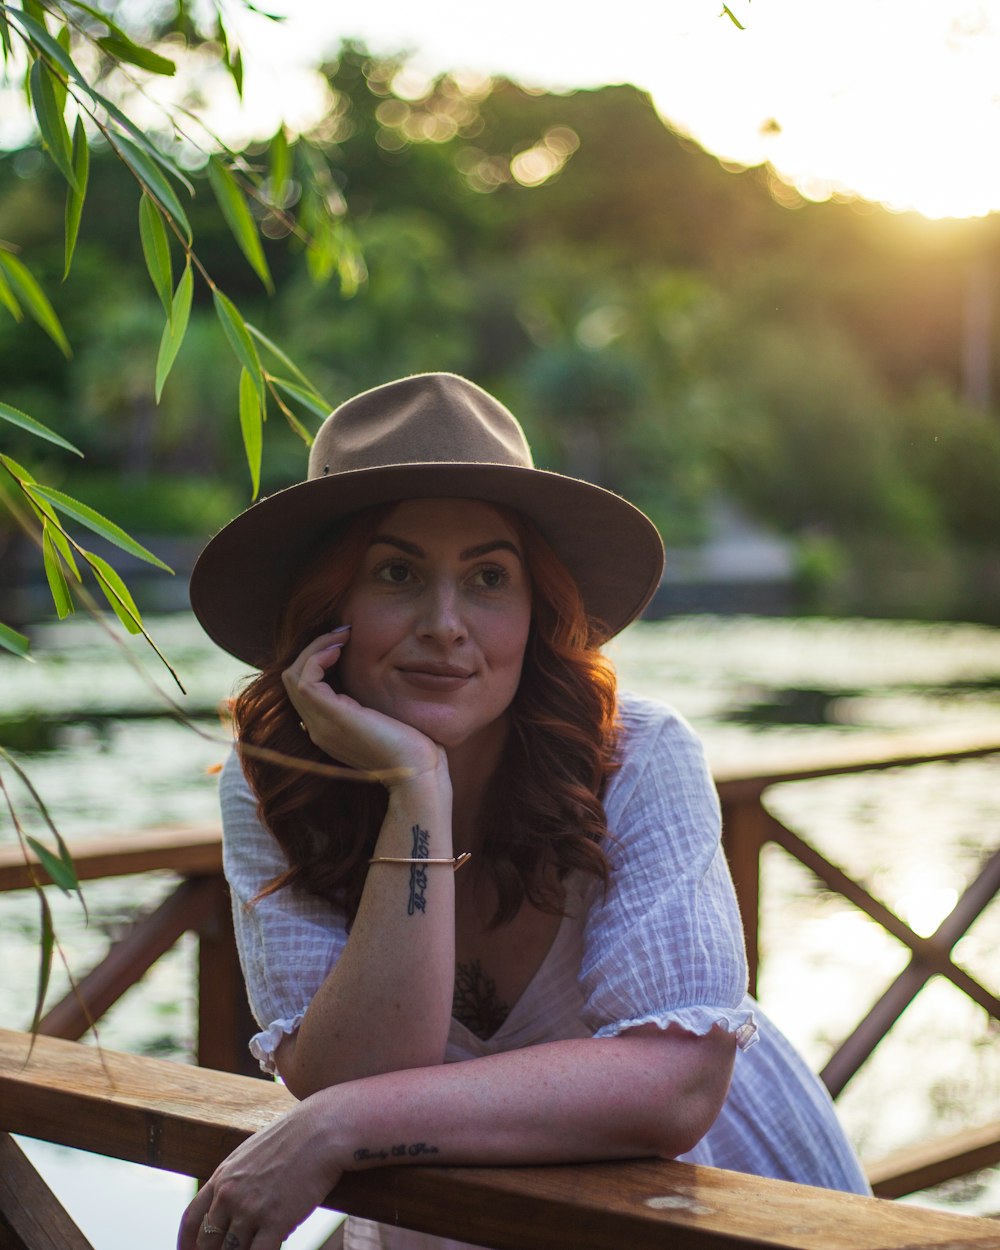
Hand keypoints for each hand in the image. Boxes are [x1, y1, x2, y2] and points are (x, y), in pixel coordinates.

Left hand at [177, 1094, 343, 1249]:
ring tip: (257, 1246)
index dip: (187, 1245)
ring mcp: (250, 1209)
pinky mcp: (275, 1220)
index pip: (192, 1220)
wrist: (323, 1130)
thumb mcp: (253, 1154)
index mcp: (222, 1177)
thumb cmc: (295, 1139)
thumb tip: (236, 1213)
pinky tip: (272, 1249)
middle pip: (209, 1243)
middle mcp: (229, 1195)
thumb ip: (238, 1182)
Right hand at [282, 628, 443, 781]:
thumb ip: (369, 700)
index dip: (319, 660)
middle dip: (314, 649)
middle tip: (343, 633)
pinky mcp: (330, 717)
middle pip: (293, 679)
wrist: (418, 771)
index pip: (304, 688)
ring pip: (293, 675)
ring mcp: (320, 724)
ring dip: (315, 648)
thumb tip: (373, 673)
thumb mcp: (384, 716)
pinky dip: (318, 656)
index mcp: (328, 728)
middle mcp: (318, 727)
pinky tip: (341, 649)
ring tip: (342, 637)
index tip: (345, 643)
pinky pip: (305, 678)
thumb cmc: (412, 745)